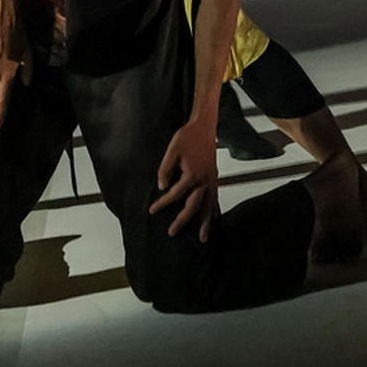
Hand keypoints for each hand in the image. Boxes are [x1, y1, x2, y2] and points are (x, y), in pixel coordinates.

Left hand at [150, 117, 219, 239]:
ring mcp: (212, 180)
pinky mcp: (215, 178)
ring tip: (202, 239)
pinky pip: (215, 198)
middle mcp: (204, 181)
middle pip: (193, 206)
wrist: (204, 127)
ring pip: (209, 206)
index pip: (175, 194)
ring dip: (205, 223)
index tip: (152, 211)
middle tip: (172, 232)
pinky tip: (213, 220)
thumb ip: (165, 169)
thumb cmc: (187, 137)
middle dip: (182, 220)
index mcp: (192, 175)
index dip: (162, 203)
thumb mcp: (172, 150)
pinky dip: (213, 211)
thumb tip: (162, 187)